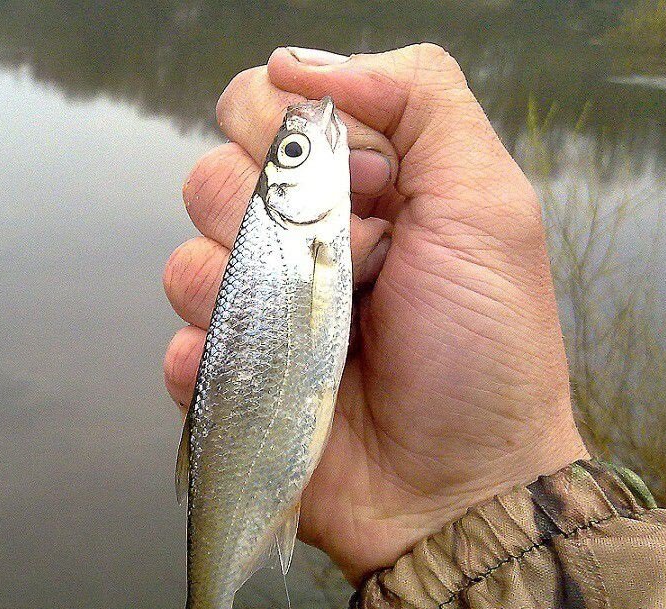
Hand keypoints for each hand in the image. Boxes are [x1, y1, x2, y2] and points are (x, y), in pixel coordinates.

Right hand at [163, 44, 587, 583]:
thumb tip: (297, 61)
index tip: (359, 188)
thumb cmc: (485, 350)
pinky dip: (214, 360)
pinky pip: (177, 345)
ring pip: (183, 260)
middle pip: (209, 176)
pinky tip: (271, 381)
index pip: (260, 109)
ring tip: (320, 336)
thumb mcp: (488, 203)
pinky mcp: (227, 380)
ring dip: (246, 293)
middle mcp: (292, 241)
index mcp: (348, 188)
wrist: (460, 489)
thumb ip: (420, 100)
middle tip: (352, 267)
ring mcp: (255, 313)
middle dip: (269, 214)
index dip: (285, 131)